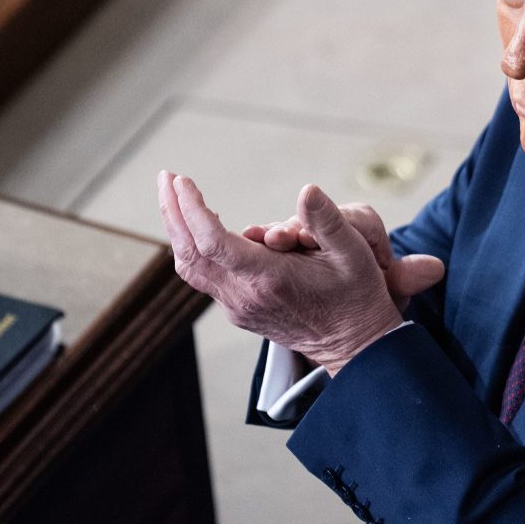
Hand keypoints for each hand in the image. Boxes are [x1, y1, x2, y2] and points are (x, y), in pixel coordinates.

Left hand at [157, 171, 414, 374]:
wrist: (355, 345)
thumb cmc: (357, 296)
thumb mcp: (355, 253)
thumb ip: (328, 221)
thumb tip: (308, 190)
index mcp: (269, 279)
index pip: (212, 242)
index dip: (191, 209)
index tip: (183, 180)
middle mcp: (245, 297)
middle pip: (190, 254)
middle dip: (173, 212)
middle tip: (167, 178)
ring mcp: (239, 308)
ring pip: (191, 268)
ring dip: (178, 231)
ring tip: (174, 196)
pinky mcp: (240, 311)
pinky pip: (205, 277)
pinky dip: (194, 247)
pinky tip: (201, 224)